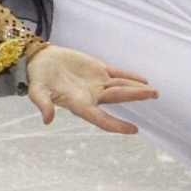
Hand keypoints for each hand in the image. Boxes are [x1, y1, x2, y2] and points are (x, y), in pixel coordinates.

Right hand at [24, 44, 156, 133]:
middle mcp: (91, 96)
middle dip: (135, 96)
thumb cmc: (38, 77)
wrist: (39, 60)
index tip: (134, 130)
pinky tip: (142, 80)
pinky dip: (130, 76)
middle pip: (117, 97)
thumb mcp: (37, 91)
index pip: (101, 118)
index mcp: (79, 104)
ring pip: (120, 85)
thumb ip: (43, 105)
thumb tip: (47, 120)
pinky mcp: (98, 69)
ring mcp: (96, 83)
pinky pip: (117, 74)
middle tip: (153, 95)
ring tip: (153, 91)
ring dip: (137, 88)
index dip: (117, 125)